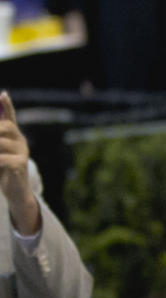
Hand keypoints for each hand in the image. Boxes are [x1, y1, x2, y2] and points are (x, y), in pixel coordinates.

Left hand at [0, 91, 39, 233]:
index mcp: (14, 137)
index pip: (10, 118)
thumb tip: (0, 118)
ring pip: (0, 142)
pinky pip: (1, 158)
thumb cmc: (3, 170)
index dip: (7, 106)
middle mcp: (21, 142)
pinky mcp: (20, 164)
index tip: (3, 95)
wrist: (15, 192)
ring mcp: (22, 152)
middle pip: (3, 128)